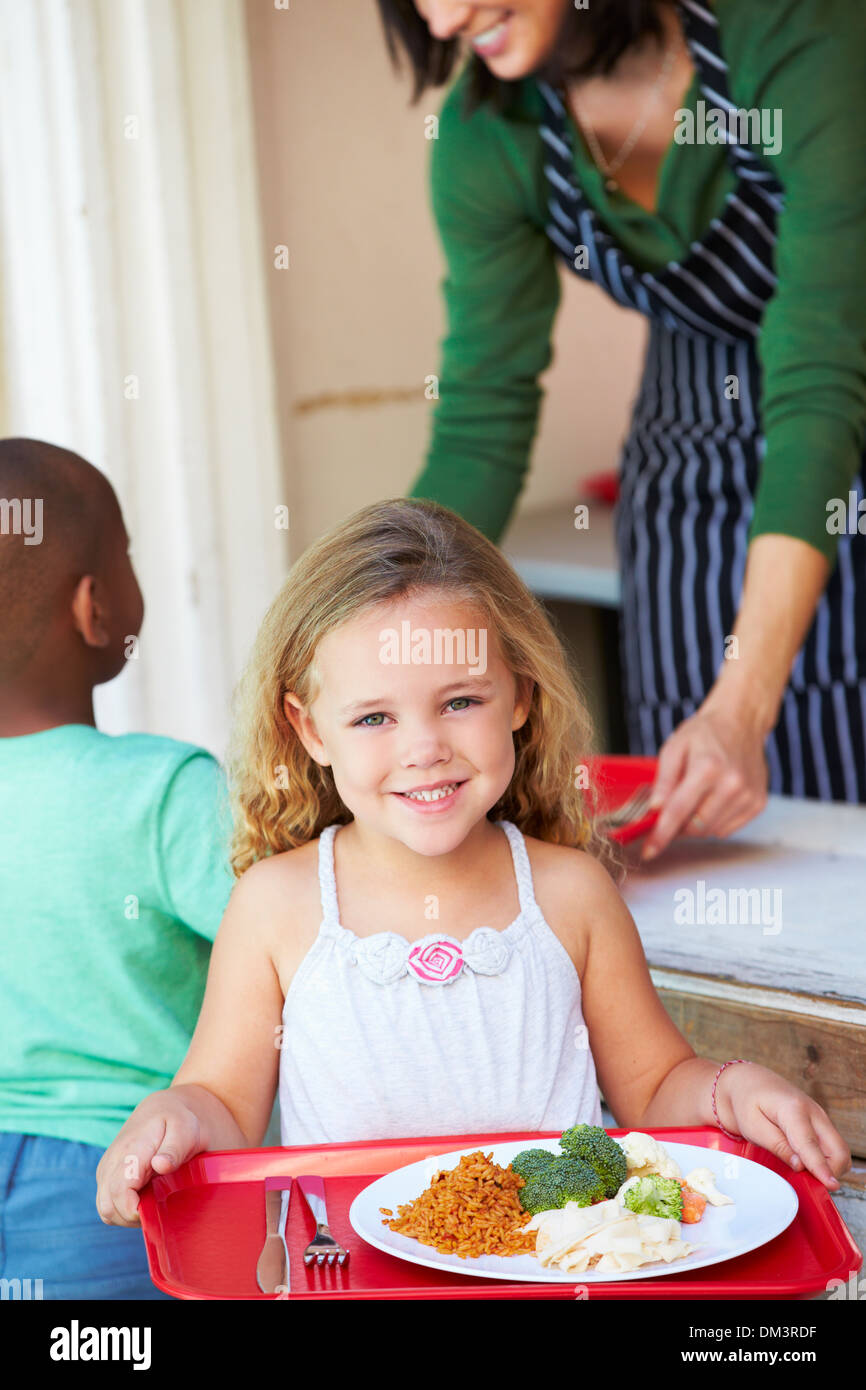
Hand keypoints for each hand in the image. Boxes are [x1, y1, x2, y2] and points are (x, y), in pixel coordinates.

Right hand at [95, 1091, 205, 1226]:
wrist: (163, 1109)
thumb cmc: (178, 1120)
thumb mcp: (185, 1129)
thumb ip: (174, 1149)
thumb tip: (160, 1165)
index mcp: (130, 1151)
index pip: (119, 1192)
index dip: (134, 1211)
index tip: (156, 1211)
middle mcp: (111, 1163)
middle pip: (108, 1207)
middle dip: (132, 1218)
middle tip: (159, 1208)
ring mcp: (106, 1171)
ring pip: (105, 1210)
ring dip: (127, 1216)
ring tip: (153, 1203)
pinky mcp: (107, 1177)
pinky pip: (108, 1205)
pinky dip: (124, 1210)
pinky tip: (145, 1200)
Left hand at [640, 700, 768, 860]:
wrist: (741, 722)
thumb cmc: (704, 733)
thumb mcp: (674, 748)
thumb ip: (663, 780)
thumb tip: (655, 809)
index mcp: (708, 768)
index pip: (678, 811)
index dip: (661, 835)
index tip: (649, 852)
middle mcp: (732, 784)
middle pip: (695, 827)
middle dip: (678, 825)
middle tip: (672, 808)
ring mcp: (748, 796)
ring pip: (711, 831)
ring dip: (696, 823)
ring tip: (697, 796)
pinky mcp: (758, 803)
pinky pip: (727, 829)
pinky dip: (715, 821)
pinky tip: (713, 799)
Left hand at [715, 1062, 850, 1189]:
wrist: (748, 1082)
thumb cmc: (747, 1102)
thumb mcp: (753, 1127)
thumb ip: (778, 1147)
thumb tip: (801, 1167)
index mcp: (794, 1109)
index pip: (811, 1145)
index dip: (821, 1168)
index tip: (831, 1186)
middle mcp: (814, 1112)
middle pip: (839, 1151)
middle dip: (830, 1172)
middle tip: (807, 1181)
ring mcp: (820, 1117)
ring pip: (840, 1151)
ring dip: (830, 1168)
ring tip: (804, 1171)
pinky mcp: (820, 1124)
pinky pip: (832, 1148)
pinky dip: (826, 1160)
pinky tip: (806, 1162)